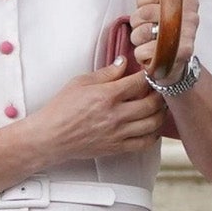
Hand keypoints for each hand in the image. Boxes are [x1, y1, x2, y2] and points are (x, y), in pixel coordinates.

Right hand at [28, 59, 166, 163]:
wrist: (51, 137)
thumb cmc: (61, 109)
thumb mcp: (80, 82)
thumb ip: (106, 73)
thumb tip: (123, 62)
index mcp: (106, 95)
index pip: (139, 82)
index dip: (149, 75)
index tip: (150, 72)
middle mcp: (115, 115)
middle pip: (152, 103)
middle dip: (160, 94)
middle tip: (159, 89)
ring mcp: (118, 133)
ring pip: (153, 123)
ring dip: (160, 113)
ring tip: (158, 107)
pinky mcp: (117, 147)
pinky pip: (144, 143)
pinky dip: (153, 134)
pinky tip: (152, 127)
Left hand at [132, 0, 199, 83]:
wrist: (174, 64)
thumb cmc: (164, 34)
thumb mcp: (159, 8)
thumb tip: (143, 2)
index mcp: (188, 1)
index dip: (143, 3)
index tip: (149, 13)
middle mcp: (191, 16)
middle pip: (145, 12)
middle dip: (137, 22)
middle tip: (145, 29)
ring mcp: (187, 36)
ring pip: (144, 31)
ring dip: (137, 39)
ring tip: (147, 42)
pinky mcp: (178, 55)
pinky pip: (145, 50)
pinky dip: (141, 54)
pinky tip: (150, 54)